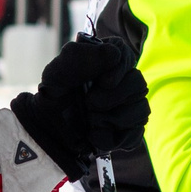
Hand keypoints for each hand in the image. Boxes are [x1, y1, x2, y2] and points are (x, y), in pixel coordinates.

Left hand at [13, 33, 148, 170]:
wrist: (49, 129)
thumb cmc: (55, 96)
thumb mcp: (57, 74)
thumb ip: (79, 57)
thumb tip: (113, 53)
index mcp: (108, 61)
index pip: (126, 55)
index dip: (120, 69)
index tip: (104, 82)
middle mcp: (124, 81)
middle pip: (138, 84)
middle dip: (112, 98)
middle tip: (89, 103)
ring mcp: (130, 107)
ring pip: (141, 111)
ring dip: (111, 119)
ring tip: (89, 120)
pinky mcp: (130, 131)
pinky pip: (134, 134)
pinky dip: (111, 138)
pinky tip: (93, 135)